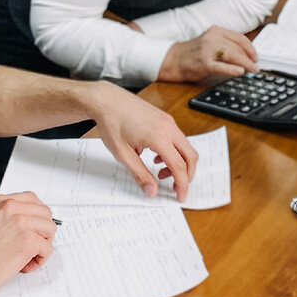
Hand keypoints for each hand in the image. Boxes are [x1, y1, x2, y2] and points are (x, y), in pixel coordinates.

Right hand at [0, 192, 56, 295]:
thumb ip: (6, 218)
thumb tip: (25, 223)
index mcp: (1, 202)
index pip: (32, 200)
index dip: (36, 216)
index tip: (34, 227)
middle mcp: (12, 209)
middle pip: (45, 213)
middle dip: (42, 231)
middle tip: (32, 244)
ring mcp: (21, 223)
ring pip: (50, 229)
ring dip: (43, 245)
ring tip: (27, 256)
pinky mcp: (28, 241)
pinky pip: (48, 248)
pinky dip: (40, 259)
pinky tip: (25, 264)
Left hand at [86, 82, 197, 200]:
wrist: (107, 100)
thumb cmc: (112, 123)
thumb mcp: (123, 154)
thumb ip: (140, 174)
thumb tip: (152, 190)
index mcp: (159, 137)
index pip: (179, 166)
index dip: (182, 184)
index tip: (180, 196)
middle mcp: (168, 127)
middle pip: (190, 156)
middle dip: (187, 175)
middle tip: (176, 187)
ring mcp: (168, 121)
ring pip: (185, 147)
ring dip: (179, 163)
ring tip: (160, 172)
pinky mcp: (165, 118)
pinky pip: (177, 138)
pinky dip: (174, 152)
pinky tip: (157, 157)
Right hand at [157, 25, 258, 82]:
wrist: (173, 59)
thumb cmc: (193, 53)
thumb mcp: (210, 42)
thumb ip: (226, 45)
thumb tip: (246, 56)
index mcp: (216, 31)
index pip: (239, 37)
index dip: (251, 48)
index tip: (255, 56)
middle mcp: (212, 38)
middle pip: (238, 47)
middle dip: (250, 58)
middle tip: (256, 66)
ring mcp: (207, 50)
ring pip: (233, 55)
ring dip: (246, 64)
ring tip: (252, 70)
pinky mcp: (204, 63)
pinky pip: (221, 66)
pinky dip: (232, 69)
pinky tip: (240, 72)